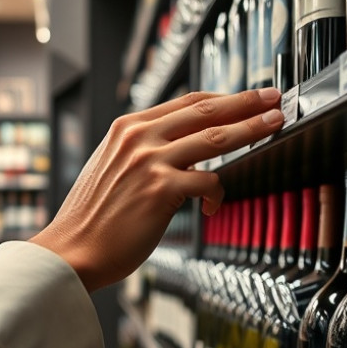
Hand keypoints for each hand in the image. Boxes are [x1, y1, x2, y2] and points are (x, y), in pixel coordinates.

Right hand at [30, 88, 284, 291]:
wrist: (72, 250)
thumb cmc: (94, 217)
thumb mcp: (113, 166)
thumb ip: (145, 151)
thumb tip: (187, 149)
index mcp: (128, 128)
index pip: (187, 101)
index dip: (223, 97)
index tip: (247, 97)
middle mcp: (139, 138)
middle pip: (207, 110)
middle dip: (246, 102)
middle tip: (274, 98)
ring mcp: (150, 162)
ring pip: (215, 138)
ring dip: (251, 129)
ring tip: (274, 125)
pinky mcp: (160, 190)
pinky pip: (208, 183)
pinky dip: (218, 194)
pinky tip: (213, 207)